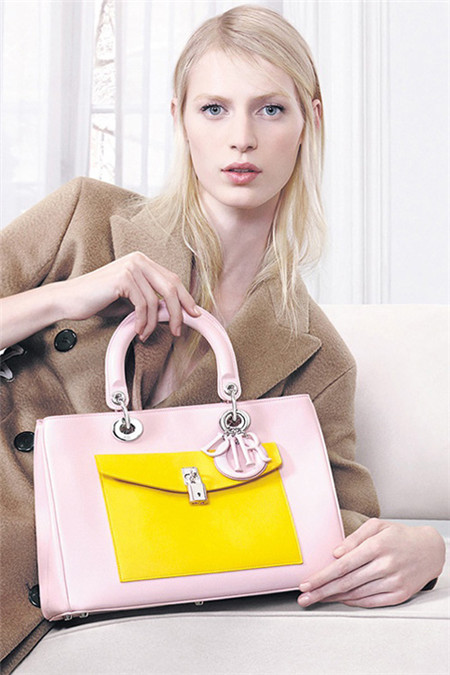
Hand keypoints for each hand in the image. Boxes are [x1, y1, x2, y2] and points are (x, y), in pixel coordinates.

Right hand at [60, 252, 199, 339]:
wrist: (70, 299)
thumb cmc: (99, 300)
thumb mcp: (130, 298)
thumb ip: (150, 300)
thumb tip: (172, 312)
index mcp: (142, 261)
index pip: (172, 279)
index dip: (186, 298)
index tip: (195, 315)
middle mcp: (139, 260)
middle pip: (172, 287)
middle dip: (179, 312)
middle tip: (178, 331)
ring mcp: (131, 267)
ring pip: (157, 301)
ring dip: (153, 324)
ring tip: (145, 335)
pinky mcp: (123, 279)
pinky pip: (143, 306)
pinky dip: (143, 323)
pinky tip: (138, 332)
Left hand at [297, 518, 444, 607]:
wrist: (430, 550)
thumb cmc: (399, 536)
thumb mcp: (377, 526)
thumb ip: (354, 538)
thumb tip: (335, 553)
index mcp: (377, 546)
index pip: (343, 565)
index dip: (322, 576)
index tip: (306, 583)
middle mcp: (385, 565)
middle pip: (346, 582)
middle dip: (321, 591)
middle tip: (304, 598)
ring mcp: (393, 582)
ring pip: (357, 594)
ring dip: (334, 598)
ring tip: (317, 599)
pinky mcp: (400, 595)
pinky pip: (371, 602)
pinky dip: (353, 602)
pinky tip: (340, 599)